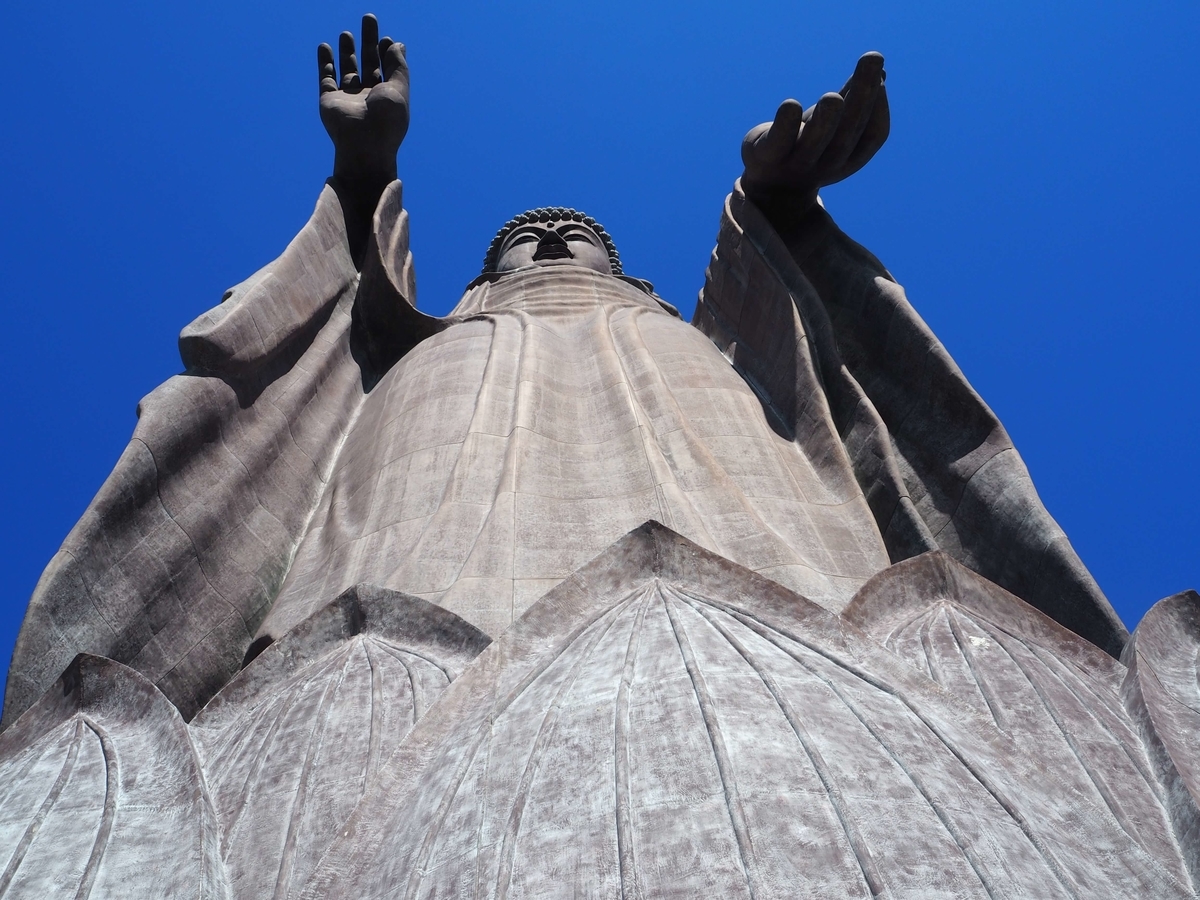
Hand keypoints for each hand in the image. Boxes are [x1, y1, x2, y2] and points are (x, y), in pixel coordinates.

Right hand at [318, 14, 409, 188]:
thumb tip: (397, 43)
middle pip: (368, 63)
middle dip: (369, 41)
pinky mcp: (330, 100)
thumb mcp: (398, 90)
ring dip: (347, 51)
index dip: (387, 52)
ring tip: (347, 33)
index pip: (387, 69)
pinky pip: (325, 78)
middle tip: (369, 19)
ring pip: (347, 69)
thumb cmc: (386, 122)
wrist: (364, 147)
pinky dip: (325, 62)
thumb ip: (397, 66)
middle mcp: (368, 96)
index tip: (387, 38)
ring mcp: (348, 98)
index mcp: (387, 96)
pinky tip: (325, 46)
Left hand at [741, 52, 888, 217]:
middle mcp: (826, 165)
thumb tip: (881, 70)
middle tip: (871, 60)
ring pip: (815, 143)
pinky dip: (785, 124)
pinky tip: (791, 104)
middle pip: (846, 136)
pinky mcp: (767, 157)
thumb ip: (852, 98)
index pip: (873, 136)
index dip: (879, 106)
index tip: (880, 75)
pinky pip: (778, 143)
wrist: (770, 186)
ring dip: (825, 119)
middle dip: (861, 97)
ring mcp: (796, 163)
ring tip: (832, 97)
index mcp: (849, 158)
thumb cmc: (807, 146)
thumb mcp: (832, 125)